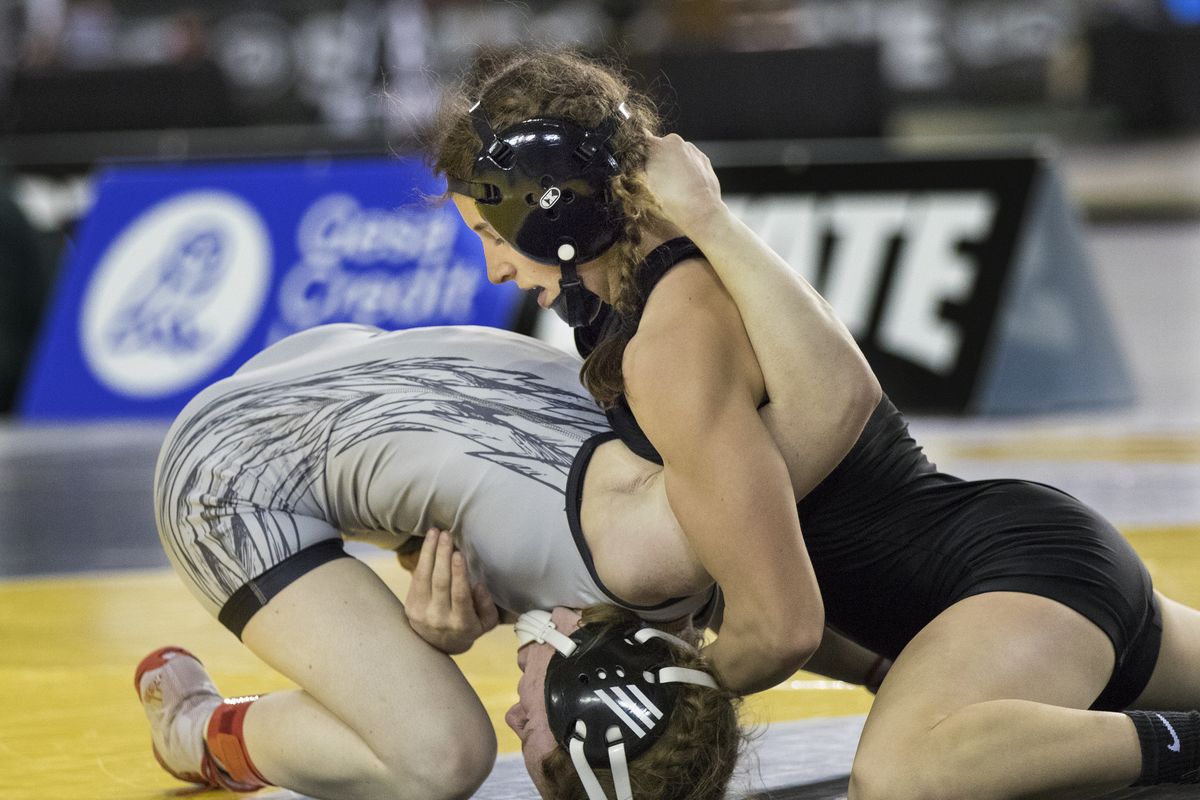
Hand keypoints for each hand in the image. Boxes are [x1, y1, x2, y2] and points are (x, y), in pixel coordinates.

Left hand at [404, 528, 498, 653]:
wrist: (439, 646)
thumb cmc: (469, 627)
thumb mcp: (486, 623)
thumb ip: (486, 605)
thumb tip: (479, 585)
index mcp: (461, 624)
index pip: (460, 595)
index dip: (458, 574)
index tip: (459, 553)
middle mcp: (439, 619)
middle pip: (440, 582)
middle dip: (442, 556)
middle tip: (447, 535)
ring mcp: (421, 614)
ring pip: (424, 578)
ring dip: (429, 552)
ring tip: (435, 533)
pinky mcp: (410, 608)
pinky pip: (416, 579)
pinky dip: (422, 559)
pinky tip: (429, 544)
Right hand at [642, 133, 723, 233]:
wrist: (701, 210)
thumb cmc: (671, 200)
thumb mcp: (646, 185)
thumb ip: (639, 168)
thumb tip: (638, 162)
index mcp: (658, 145)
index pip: (642, 140)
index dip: (640, 152)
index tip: (640, 162)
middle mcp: (676, 142)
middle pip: (661, 147)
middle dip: (658, 159)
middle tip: (657, 179)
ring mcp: (692, 150)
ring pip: (677, 154)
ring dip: (673, 165)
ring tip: (674, 186)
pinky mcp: (704, 160)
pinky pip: (691, 161)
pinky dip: (687, 171)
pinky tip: (685, 186)